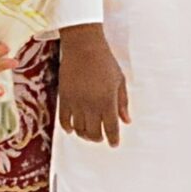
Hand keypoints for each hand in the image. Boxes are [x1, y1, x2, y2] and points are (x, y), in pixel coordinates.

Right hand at [55, 24, 129, 145]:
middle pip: (93, 132)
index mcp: (107, 101)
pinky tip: (72, 129)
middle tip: (101, 137)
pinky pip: (64, 120)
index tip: (114, 144)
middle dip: (98, 138)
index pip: (111, 128)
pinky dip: (68, 127)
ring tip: (88, 133)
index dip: (113, 139)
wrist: (83, 47)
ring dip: (84, 134)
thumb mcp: (119, 81)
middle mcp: (91, 105)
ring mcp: (76, 102)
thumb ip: (122, 102)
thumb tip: (126, 120)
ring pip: (79, 129)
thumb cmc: (105, 62)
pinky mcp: (64, 97)